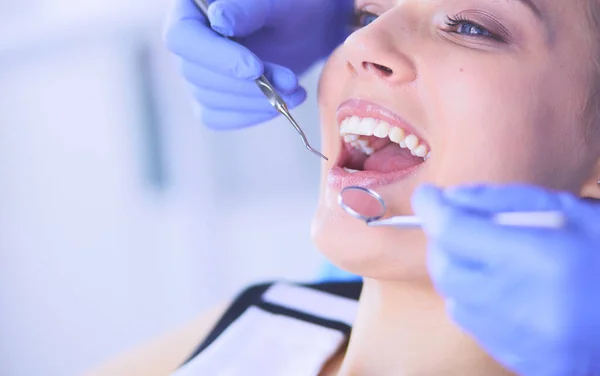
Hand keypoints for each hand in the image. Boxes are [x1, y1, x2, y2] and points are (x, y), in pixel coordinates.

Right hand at [164, 0, 353, 128]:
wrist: (306, 29)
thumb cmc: (291, 7)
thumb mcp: (276, 3)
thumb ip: (248, 8)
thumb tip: (219, 20)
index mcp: (191, 10)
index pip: (183, 38)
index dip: (216, 57)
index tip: (255, 69)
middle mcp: (187, 42)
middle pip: (196, 73)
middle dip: (246, 85)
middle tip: (289, 82)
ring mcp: (196, 72)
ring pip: (208, 99)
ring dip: (254, 102)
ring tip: (294, 91)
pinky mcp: (211, 97)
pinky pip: (217, 117)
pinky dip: (249, 115)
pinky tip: (279, 105)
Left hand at [412, 184, 599, 375]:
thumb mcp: (572, 212)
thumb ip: (505, 202)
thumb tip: (452, 198)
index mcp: (537, 259)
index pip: (453, 231)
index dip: (431, 208)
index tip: (427, 196)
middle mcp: (520, 304)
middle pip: (444, 267)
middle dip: (441, 240)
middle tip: (456, 224)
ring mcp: (519, 340)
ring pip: (454, 298)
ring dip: (457, 270)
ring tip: (487, 255)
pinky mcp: (523, 363)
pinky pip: (474, 325)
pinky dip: (474, 300)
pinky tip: (502, 287)